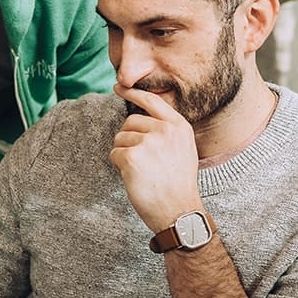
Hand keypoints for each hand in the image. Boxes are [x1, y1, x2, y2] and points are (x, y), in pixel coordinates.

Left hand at [110, 85, 203, 233]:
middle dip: (129, 140)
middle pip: (130, 122)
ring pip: (120, 138)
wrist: (179, 211)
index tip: (118, 86)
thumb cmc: (178, 185)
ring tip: (142, 172)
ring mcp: (148, 142)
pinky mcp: (132, 156)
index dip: (132, 92)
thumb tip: (139, 117)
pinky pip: (114, 154)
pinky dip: (119, 167)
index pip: (151, 100)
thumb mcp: (183, 150)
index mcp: (179, 126)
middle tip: (143, 162)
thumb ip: (166, 131)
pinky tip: (135, 178)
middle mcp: (164, 130)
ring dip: (124, 155)